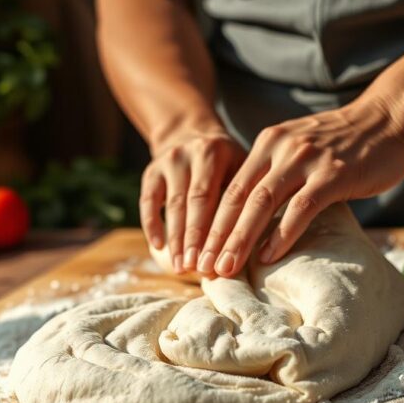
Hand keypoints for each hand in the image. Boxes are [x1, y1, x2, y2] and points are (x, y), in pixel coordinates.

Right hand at [141, 131, 245, 273]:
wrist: (190, 132)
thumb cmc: (226, 162)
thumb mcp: (241, 165)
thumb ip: (246, 195)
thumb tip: (255, 242)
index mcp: (216, 152)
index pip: (216, 197)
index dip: (216, 230)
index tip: (221, 260)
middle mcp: (191, 153)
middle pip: (193, 203)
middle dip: (195, 239)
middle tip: (198, 269)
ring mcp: (168, 161)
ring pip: (171, 206)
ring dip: (176, 240)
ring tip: (181, 267)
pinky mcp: (151, 172)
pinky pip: (148, 202)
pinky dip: (152, 225)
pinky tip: (158, 247)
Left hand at [197, 97, 403, 277]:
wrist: (390, 118)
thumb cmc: (345, 143)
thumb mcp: (299, 148)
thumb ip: (275, 174)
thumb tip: (249, 215)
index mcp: (267, 143)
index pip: (229, 189)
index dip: (209, 223)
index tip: (197, 252)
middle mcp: (280, 148)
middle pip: (237, 198)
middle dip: (216, 236)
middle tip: (202, 267)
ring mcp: (306, 160)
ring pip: (261, 204)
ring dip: (240, 239)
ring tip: (226, 266)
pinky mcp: (333, 174)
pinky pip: (300, 208)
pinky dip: (281, 234)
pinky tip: (268, 256)